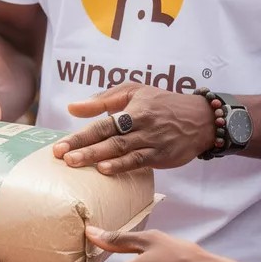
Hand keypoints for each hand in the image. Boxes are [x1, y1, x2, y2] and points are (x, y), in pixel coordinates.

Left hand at [52, 83, 213, 173]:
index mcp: (132, 108)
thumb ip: (102, 100)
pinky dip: (122, 166)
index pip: (101, 123)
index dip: (80, 135)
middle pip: (109, 137)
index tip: (60, 146)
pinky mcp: (161, 156)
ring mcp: (152, 142)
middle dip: (84, 148)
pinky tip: (106, 170)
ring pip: (121, 150)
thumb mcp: (133, 91)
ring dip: (98, 157)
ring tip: (77, 164)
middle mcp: (141, 125)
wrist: (200, 119)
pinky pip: (139, 161)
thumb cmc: (161, 103)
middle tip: (63, 157)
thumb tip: (72, 108)